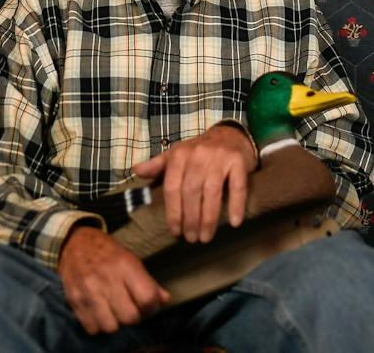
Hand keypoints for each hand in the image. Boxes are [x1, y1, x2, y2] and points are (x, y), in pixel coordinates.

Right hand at [58, 224, 169, 334]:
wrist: (74, 243)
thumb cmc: (107, 251)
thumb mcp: (131, 259)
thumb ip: (148, 281)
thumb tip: (165, 300)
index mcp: (125, 266)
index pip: (147, 298)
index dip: (151, 307)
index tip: (148, 304)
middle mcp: (107, 279)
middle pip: (130, 317)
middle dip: (134, 316)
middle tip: (130, 308)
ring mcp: (89, 291)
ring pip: (111, 327)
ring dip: (115, 323)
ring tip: (114, 311)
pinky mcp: (74, 301)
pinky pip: (92, 328)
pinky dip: (98, 325)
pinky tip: (99, 313)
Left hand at [132, 124, 257, 243]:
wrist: (230, 134)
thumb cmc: (200, 150)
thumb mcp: (177, 153)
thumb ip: (157, 164)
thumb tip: (135, 170)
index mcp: (179, 154)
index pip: (172, 187)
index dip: (173, 212)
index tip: (175, 232)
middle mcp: (198, 155)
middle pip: (191, 192)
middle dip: (190, 219)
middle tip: (191, 238)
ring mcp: (219, 157)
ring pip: (212, 192)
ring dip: (209, 218)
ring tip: (206, 237)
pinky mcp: (238, 161)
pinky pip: (237, 186)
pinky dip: (236, 205)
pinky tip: (234, 223)